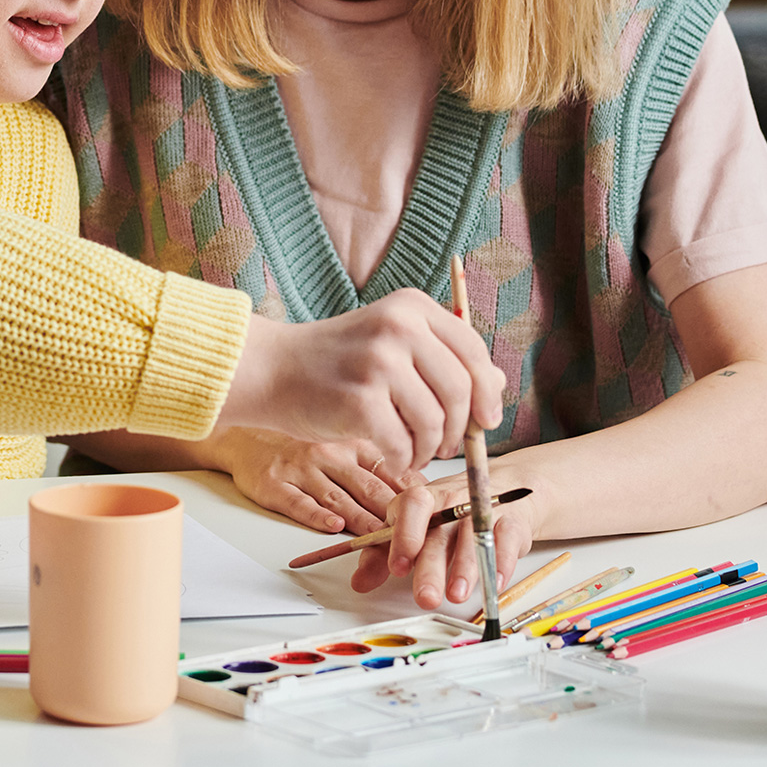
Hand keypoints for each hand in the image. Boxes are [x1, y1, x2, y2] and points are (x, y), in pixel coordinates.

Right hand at [209, 429, 408, 535]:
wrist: (246, 439)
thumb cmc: (302, 451)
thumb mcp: (346, 450)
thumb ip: (381, 470)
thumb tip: (424, 492)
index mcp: (353, 446)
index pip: (390, 472)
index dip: (412, 498)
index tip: (431, 516)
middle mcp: (330, 455)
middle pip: (368, 488)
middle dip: (393, 515)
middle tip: (414, 536)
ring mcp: (301, 469)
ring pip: (337, 498)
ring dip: (362, 520)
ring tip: (381, 538)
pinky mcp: (274, 484)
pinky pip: (298, 502)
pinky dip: (316, 515)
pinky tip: (332, 526)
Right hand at [220, 292, 504, 469]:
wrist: (269, 370)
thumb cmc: (333, 362)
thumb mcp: (390, 345)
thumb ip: (442, 358)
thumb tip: (498, 383)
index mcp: (411, 307)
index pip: (474, 352)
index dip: (487, 392)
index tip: (485, 419)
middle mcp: (398, 327)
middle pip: (462, 391)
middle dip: (460, 428)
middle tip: (446, 445)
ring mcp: (378, 362)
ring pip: (436, 422)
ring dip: (430, 448)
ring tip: (414, 452)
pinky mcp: (360, 400)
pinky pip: (404, 443)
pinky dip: (404, 459)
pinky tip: (393, 456)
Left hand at [354, 470, 542, 611]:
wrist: (494, 493)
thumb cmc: (444, 516)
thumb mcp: (408, 531)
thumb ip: (382, 556)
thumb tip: (359, 582)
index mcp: (421, 499)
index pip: (410, 508)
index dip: (403, 537)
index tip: (396, 568)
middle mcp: (451, 502)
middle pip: (440, 534)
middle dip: (432, 568)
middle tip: (425, 597)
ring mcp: (483, 510)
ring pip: (474, 539)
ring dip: (466, 569)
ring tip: (457, 595)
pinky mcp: (510, 523)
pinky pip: (507, 541)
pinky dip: (500, 563)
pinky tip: (493, 584)